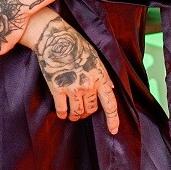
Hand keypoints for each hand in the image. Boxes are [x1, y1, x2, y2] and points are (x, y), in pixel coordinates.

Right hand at [33, 15, 118, 134]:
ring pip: (77, 112)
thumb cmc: (77, 46)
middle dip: (88, 113)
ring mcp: (72, 88)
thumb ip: (104, 76)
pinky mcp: (57, 89)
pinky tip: (62, 113)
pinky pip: (61, 109)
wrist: (56, 39)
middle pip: (91, 110)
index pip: (110, 104)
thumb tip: (110, 89)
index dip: (113, 119)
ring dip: (75, 116)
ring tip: (73, 114)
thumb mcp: (96, 59)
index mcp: (100, 78)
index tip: (114, 131)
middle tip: (83, 111)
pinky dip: (62, 114)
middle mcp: (88, 86)